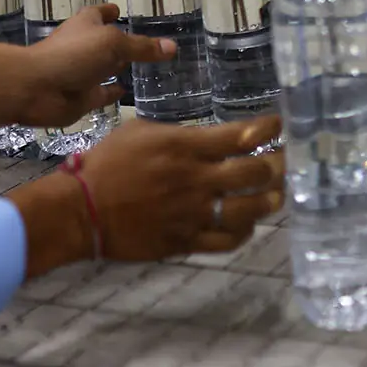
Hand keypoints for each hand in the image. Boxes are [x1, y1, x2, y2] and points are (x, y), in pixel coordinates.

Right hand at [7, 115, 285, 277]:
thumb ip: (181, 133)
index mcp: (185, 147)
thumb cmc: (107, 163)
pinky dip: (244, 231)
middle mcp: (196, 179)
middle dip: (278, 165)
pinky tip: (247, 224)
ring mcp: (193, 213)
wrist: (81, 209)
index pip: (242, 136)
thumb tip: (209, 135)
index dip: (268, 129)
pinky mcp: (185, 241)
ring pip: (250, 209)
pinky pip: (227, 240)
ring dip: (269, 200)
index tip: (279, 125)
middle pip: (255, 172)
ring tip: (276, 195)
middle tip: (285, 162)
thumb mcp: (143, 130)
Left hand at [15, 4, 174, 127]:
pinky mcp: (82, 97)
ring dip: (118, 67)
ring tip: (143, 68)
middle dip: (120, 41)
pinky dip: (112, 92)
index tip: (119, 10)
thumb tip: (172, 47)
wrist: (37, 89)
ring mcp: (82, 73)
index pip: (99, 13)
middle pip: (105, 42)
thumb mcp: (113, 44)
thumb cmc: (73, 54)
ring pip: (105, 68)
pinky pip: (102, 93)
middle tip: (146, 43)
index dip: (109, 11)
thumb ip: (142, 47)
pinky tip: (126, 91)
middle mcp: (84, 47)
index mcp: (86, 25)